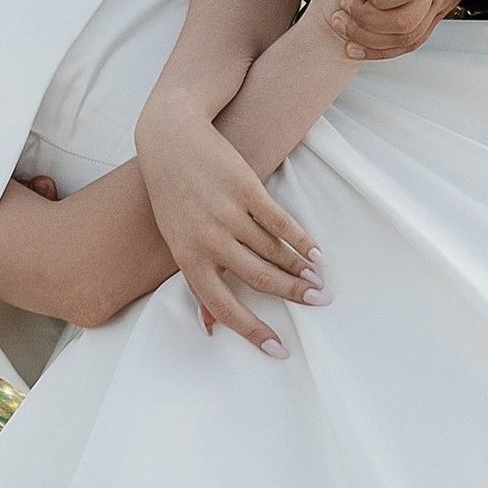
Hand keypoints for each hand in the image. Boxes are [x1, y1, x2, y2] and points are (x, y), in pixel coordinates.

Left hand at [133, 94, 326, 352]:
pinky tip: (316, 252)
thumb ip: (198, 283)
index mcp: (188, 258)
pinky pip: (280, 222)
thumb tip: (210, 327)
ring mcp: (227, 213)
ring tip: (317, 280)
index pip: (224, 306)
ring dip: (300, 268)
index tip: (280, 349)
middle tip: (318, 304)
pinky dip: (301, 239)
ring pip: (273, 251)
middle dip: (293, 295)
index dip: (253, 331)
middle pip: (260, 278)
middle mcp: (208, 239)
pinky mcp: (245, 188)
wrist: (170, 139)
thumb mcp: (177, 242)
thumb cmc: (173, 196)